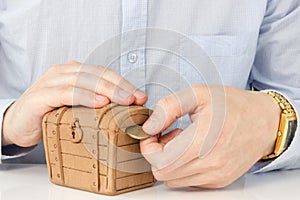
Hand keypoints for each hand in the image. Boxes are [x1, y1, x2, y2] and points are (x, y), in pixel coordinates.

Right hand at [2, 61, 146, 146]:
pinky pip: (66, 93)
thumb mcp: (77, 106)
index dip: (125, 83)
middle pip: (98, 74)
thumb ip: (95, 103)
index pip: (105, 73)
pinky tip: (99, 104)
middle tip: (137, 98)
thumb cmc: (50, 114)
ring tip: (125, 100)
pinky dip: (84, 97)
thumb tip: (124, 110)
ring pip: (85, 81)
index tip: (141, 96)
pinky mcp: (41, 96)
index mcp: (75, 72)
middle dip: (121, 86)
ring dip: (108, 90)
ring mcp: (52, 81)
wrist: (18, 124)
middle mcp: (64, 72)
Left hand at [140, 85, 279, 187]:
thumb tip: (148, 126)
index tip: (152, 135)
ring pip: (174, 180)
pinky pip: (189, 181)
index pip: (160, 160)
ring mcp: (216, 175)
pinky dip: (183, 168)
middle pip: (163, 173)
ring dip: (170, 162)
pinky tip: (193, 151)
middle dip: (157, 154)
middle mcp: (211, 163)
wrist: (264, 121)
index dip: (148, 148)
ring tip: (182, 142)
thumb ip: (169, 107)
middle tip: (167, 135)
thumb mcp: (198, 94)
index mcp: (203, 140)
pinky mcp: (220, 180)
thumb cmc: (232, 105)